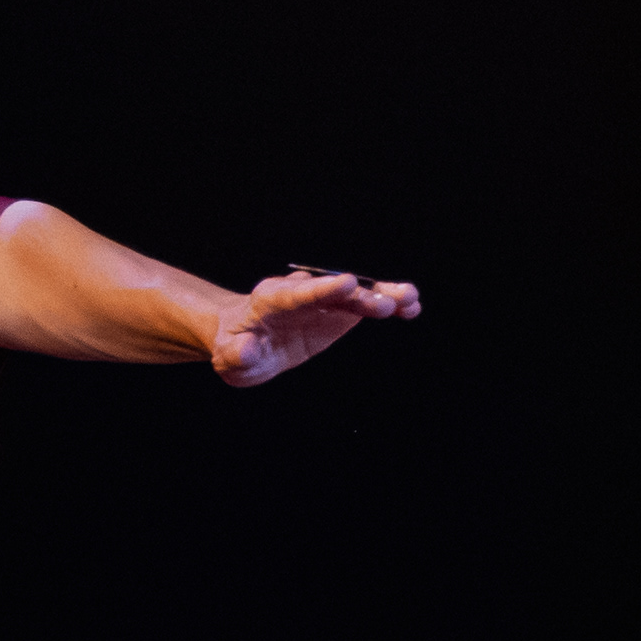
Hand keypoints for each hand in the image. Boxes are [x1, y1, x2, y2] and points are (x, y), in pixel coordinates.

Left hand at [210, 269, 420, 388]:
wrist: (245, 339)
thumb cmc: (235, 348)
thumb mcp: (229, 357)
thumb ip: (239, 353)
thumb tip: (249, 347)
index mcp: (271, 300)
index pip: (298, 293)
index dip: (324, 289)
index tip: (348, 283)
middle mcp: (300, 293)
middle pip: (333, 291)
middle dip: (360, 295)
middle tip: (387, 302)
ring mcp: (322, 300)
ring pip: (354, 294)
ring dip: (382, 295)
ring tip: (410, 300)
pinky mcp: (337, 311)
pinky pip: (364, 306)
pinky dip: (386, 305)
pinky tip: (410, 308)